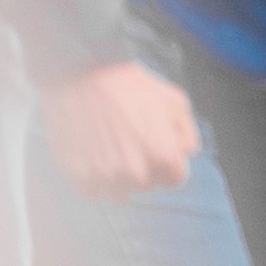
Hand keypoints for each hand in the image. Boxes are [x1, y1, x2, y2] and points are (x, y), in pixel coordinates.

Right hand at [45, 61, 199, 199]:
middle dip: (141, 167)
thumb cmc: (127, 84)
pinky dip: (91, 178)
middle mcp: (135, 172)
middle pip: (145, 185)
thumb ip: (186, 132)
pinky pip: (91, 190)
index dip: (166, 163)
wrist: (80, 73)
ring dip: (115, 176)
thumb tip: (185, 154)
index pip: (174, 179)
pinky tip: (90, 153)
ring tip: (107, 146)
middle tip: (127, 140)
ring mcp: (106, 177)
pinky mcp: (79, 176)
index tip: (154, 148)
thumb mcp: (173, 99)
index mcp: (162, 156)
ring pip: (118, 192)